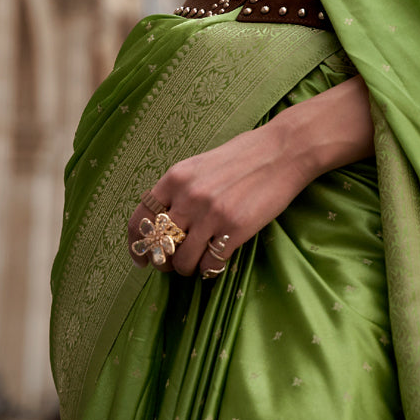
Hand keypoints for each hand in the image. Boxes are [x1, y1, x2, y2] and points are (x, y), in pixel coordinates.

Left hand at [128, 77, 374, 277]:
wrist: (284, 150)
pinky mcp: (234, 228)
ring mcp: (211, 214)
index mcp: (176, 177)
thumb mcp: (202, 164)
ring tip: (198, 263)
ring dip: (187, 269)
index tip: (141, 258)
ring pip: (182, 261)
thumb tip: (166, 220)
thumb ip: (182, 188)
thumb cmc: (245, 154)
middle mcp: (188, 197)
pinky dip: (210, 269)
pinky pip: (210, 264)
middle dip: (163, 262)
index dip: (136, 245)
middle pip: (159, 246)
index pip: (140, 219)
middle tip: (174, 263)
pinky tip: (218, 261)